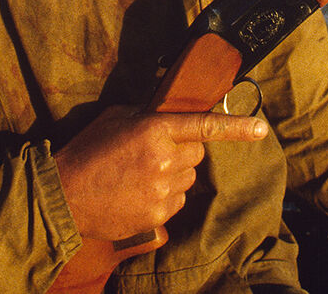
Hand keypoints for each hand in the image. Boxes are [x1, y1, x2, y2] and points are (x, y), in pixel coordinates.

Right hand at [54, 105, 269, 242]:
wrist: (65, 195)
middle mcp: (164, 159)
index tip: (262, 128)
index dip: (237, 126)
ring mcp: (163, 190)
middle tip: (154, 152)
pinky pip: (178, 200)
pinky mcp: (160, 215)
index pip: (204, 126)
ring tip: (141, 175)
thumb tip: (171, 113)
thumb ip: (149, 114)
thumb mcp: (117, 117)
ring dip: (174, 173)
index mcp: (154, 129)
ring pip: (189, 178)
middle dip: (183, 150)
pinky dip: (166, 195)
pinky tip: (139, 192)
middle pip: (197, 153)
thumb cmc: (88, 150)